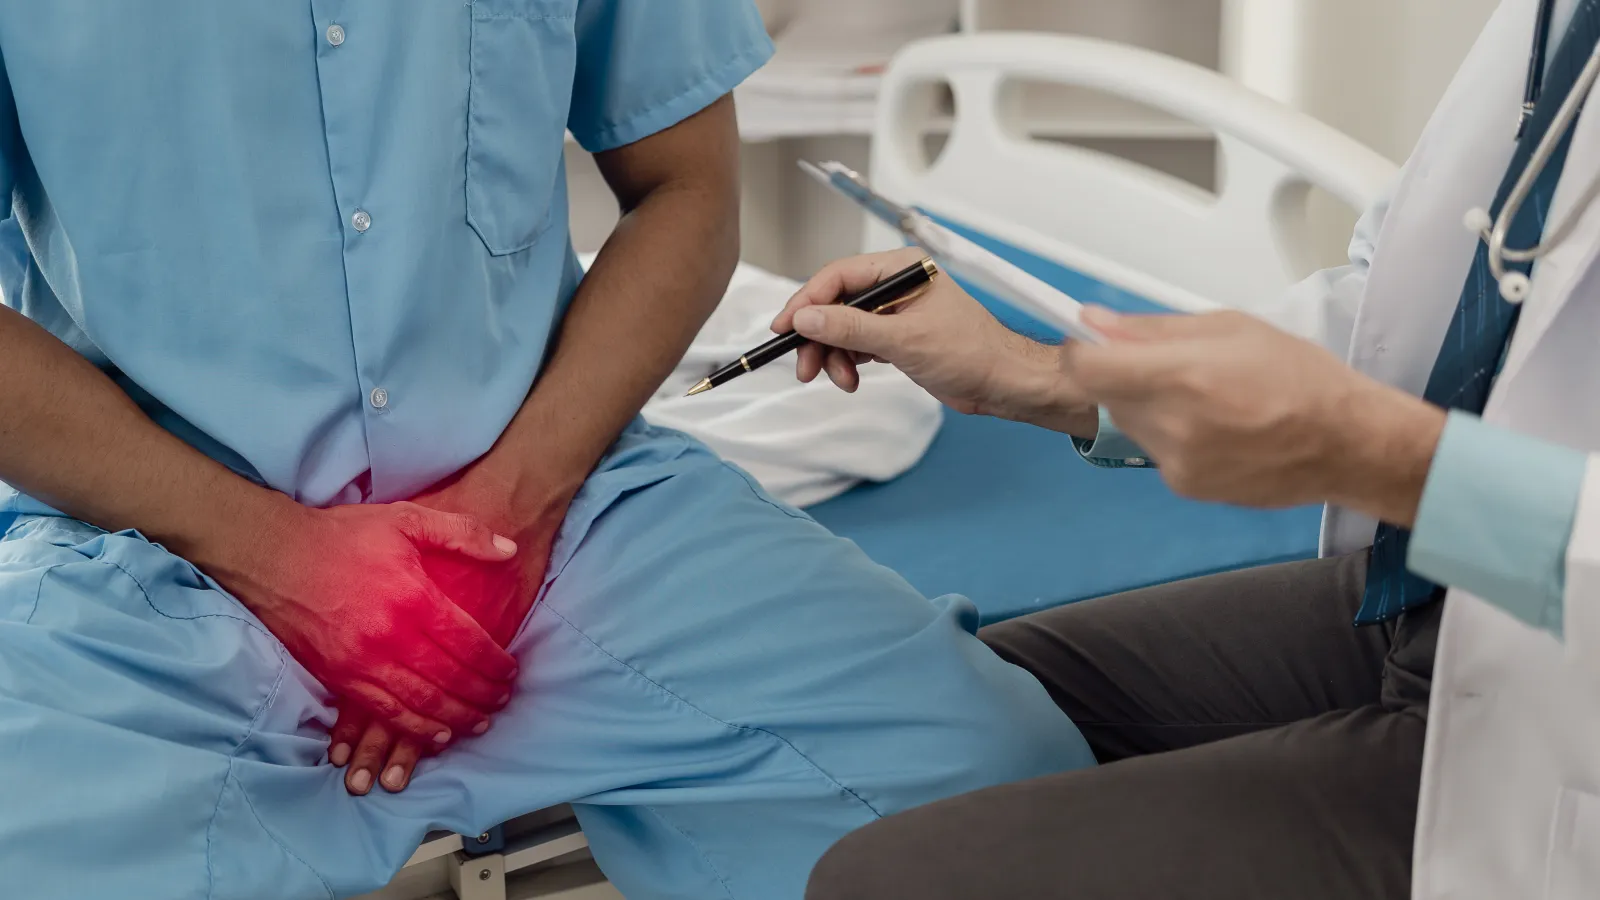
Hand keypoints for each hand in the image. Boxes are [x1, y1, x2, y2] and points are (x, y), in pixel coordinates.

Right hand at [328, 468, 572, 794]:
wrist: (273, 554)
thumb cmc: (343, 535)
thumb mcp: (407, 518)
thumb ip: (462, 533)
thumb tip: (509, 550)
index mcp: (412, 596)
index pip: (469, 643)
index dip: (495, 664)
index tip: (511, 672)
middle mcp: (389, 636)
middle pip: (449, 680)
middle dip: (482, 696)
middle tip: (501, 701)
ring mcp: (360, 661)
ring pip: (420, 704)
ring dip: (455, 719)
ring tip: (478, 723)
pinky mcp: (337, 677)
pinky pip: (383, 713)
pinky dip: (414, 729)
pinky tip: (435, 735)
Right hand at [774, 249, 1099, 436]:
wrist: (1002, 383)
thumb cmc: (972, 353)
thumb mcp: (904, 340)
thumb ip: (851, 328)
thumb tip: (808, 319)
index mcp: (902, 269)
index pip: (839, 276)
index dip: (807, 301)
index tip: (785, 327)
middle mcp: (896, 285)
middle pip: (835, 304)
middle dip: (818, 337)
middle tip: (804, 366)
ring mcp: (895, 312)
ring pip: (842, 328)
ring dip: (833, 356)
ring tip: (841, 380)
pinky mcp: (896, 336)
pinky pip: (856, 344)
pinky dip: (848, 362)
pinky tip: (852, 378)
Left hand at [1061, 308, 1446, 524]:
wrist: (1348, 444)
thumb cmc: (1300, 376)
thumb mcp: (1231, 328)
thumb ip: (1154, 328)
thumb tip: (1096, 323)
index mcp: (1182, 376)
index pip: (1087, 369)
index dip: (1082, 352)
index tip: (1093, 343)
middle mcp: (1172, 425)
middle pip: (1107, 396)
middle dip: (1124, 376)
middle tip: (1171, 366)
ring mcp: (1176, 463)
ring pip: (1130, 424)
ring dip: (1148, 405)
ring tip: (1204, 397)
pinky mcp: (1185, 487)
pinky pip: (1156, 450)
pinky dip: (1171, 434)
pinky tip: (1216, 427)